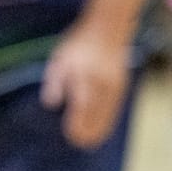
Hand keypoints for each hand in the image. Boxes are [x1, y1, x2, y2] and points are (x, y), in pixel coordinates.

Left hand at [40, 28, 130, 149]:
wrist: (108, 29)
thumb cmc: (78, 46)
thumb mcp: (61, 59)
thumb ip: (55, 82)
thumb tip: (50, 105)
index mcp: (85, 79)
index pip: (81, 112)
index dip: (76, 128)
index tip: (69, 136)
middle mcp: (102, 86)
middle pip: (96, 120)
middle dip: (86, 134)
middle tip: (74, 139)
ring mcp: (114, 88)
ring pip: (107, 119)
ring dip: (97, 131)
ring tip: (86, 141)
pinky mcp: (121, 89)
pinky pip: (114, 113)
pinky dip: (106, 123)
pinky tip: (97, 129)